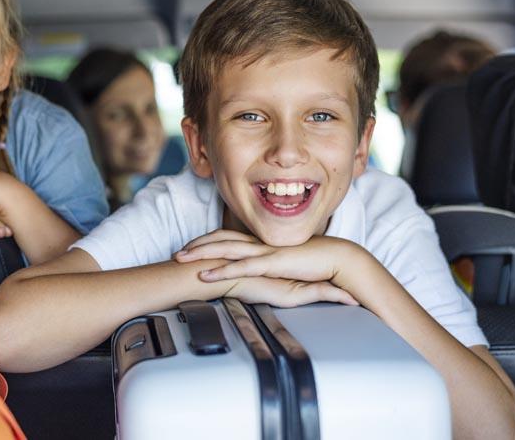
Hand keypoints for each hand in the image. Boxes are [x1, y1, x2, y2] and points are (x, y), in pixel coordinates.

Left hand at [176, 229, 358, 304]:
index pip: (228, 238)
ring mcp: (264, 251)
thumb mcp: (287, 265)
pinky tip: (206, 276)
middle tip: (177, 254)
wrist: (337, 258)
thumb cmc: (314, 263)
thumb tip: (261, 270)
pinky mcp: (271, 263)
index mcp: (262, 243)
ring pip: (225, 249)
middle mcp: (259, 243)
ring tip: (182, 260)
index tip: (191, 248)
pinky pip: (242, 267)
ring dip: (201, 254)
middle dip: (197, 246)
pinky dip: (221, 271)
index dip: (207, 242)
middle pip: (220, 239)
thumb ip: (272, 266)